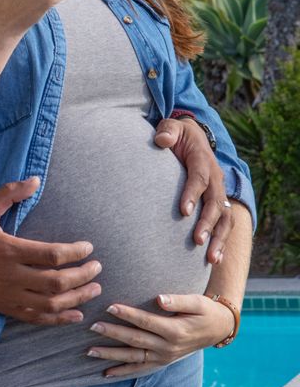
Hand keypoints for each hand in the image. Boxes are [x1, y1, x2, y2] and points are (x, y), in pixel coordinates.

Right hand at [0, 177, 101, 324]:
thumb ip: (9, 194)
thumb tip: (35, 180)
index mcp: (8, 250)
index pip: (52, 255)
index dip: (75, 253)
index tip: (88, 248)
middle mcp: (10, 276)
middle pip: (56, 282)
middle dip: (83, 277)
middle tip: (98, 269)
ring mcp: (7, 295)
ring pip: (50, 304)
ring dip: (77, 299)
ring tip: (94, 289)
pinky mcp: (3, 308)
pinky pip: (35, 317)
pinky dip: (58, 319)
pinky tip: (75, 314)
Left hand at [86, 293, 235, 378]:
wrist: (218, 329)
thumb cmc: (205, 311)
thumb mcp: (197, 302)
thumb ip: (178, 300)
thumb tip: (159, 298)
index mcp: (175, 331)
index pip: (146, 322)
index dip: (127, 314)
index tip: (109, 307)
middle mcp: (168, 347)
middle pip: (135, 340)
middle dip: (113, 333)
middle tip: (92, 326)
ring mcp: (164, 357)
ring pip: (134, 357)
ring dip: (111, 355)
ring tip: (90, 351)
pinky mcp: (162, 362)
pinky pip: (140, 369)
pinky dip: (123, 372)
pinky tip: (106, 373)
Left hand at [153, 117, 232, 264]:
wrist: (193, 139)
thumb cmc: (177, 135)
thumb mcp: (171, 127)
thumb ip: (167, 131)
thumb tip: (162, 140)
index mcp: (203, 160)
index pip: (199, 178)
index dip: (193, 194)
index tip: (183, 212)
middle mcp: (215, 177)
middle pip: (215, 202)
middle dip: (207, 223)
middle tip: (197, 241)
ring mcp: (218, 191)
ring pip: (224, 217)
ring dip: (218, 238)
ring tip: (210, 258)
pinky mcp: (218, 202)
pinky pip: (224, 223)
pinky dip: (221, 241)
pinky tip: (214, 260)